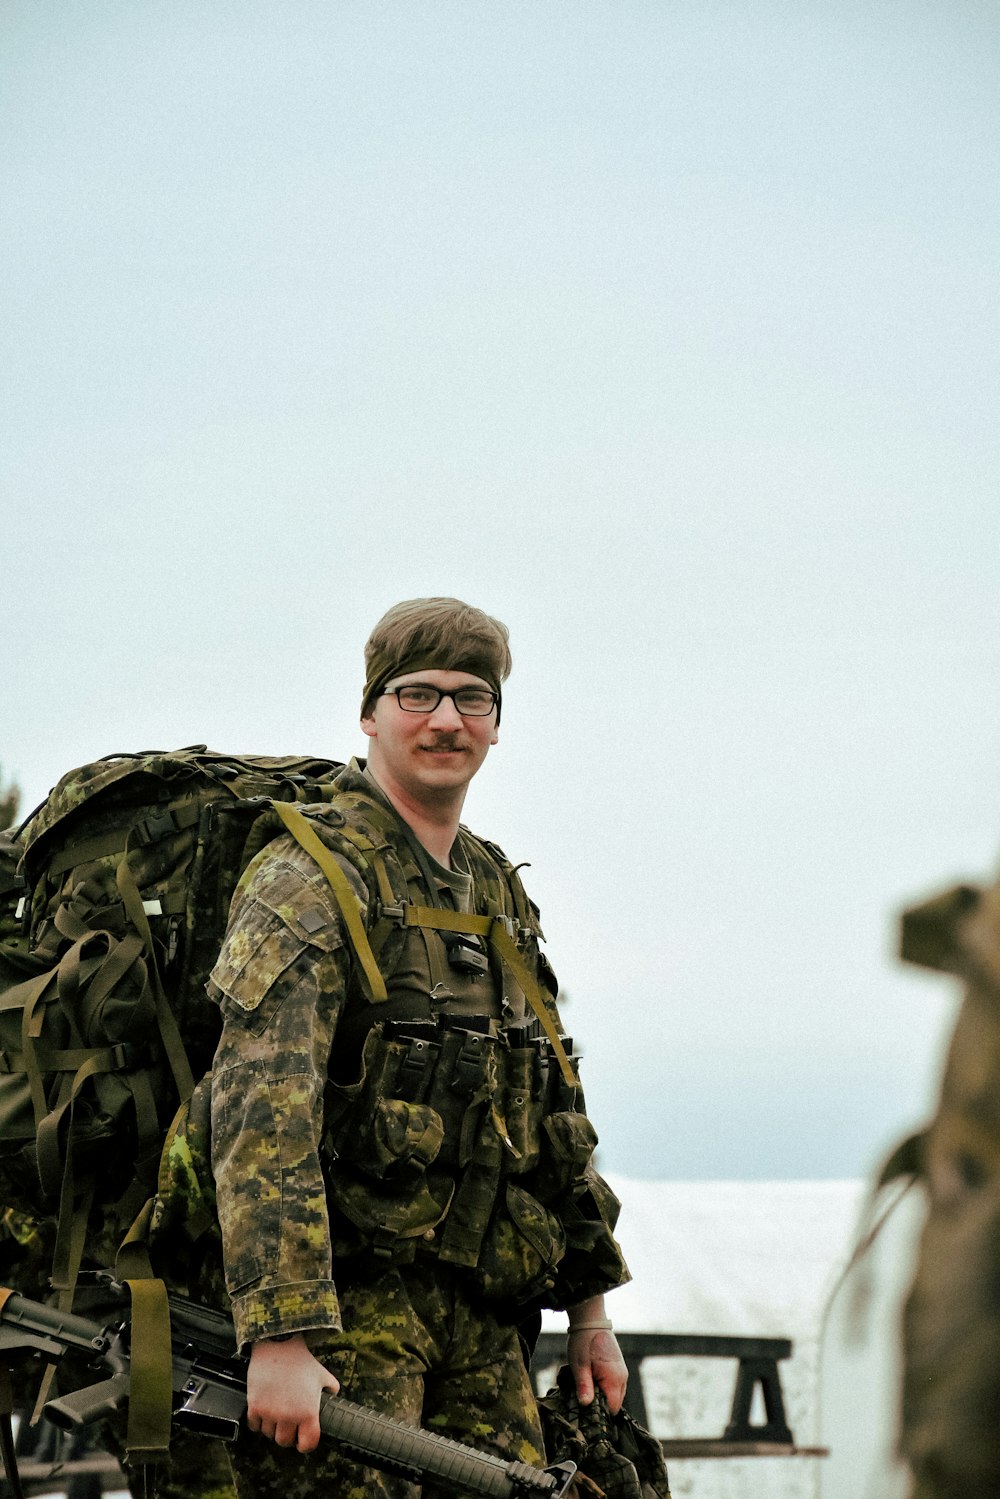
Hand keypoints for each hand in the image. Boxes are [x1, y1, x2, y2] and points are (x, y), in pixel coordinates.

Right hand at [247, 1335, 340, 1451]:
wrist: (278, 1345)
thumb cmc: (301, 1361)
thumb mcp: (323, 1375)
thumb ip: (331, 1389)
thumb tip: (332, 1397)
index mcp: (309, 1412)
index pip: (307, 1444)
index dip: (305, 1445)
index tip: (302, 1441)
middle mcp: (289, 1417)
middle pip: (285, 1442)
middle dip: (287, 1435)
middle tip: (288, 1425)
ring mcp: (271, 1413)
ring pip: (269, 1434)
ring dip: (272, 1427)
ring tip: (276, 1413)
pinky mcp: (255, 1407)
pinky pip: (254, 1426)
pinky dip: (258, 1421)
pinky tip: (263, 1410)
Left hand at [567, 1326, 627, 1414]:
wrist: (590, 1320)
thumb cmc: (584, 1342)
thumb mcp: (579, 1365)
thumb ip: (584, 1386)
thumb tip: (586, 1405)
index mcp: (615, 1378)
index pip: (612, 1408)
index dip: (599, 1413)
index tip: (585, 1410)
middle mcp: (622, 1377)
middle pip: (614, 1404)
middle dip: (600, 1405)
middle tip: (583, 1398)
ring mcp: (621, 1372)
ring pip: (614, 1395)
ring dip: (601, 1396)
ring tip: (586, 1388)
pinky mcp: (618, 1368)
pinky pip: (613, 1386)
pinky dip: (604, 1388)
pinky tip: (591, 1381)